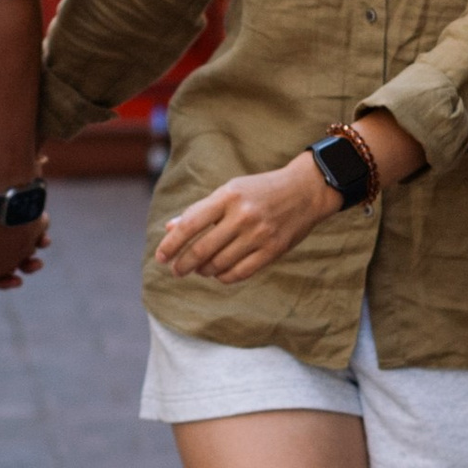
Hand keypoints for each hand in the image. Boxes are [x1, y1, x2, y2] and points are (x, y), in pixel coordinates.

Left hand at [154, 152, 336, 283]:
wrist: (305, 190)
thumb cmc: (260, 190)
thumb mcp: (230, 191)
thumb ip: (200, 210)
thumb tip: (170, 228)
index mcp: (227, 196)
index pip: (190, 224)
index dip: (171, 244)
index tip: (161, 257)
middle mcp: (242, 215)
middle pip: (202, 249)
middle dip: (183, 265)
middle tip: (176, 271)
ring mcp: (259, 234)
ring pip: (219, 264)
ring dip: (204, 271)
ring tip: (200, 269)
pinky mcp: (273, 250)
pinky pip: (240, 273)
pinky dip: (224, 277)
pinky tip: (218, 273)